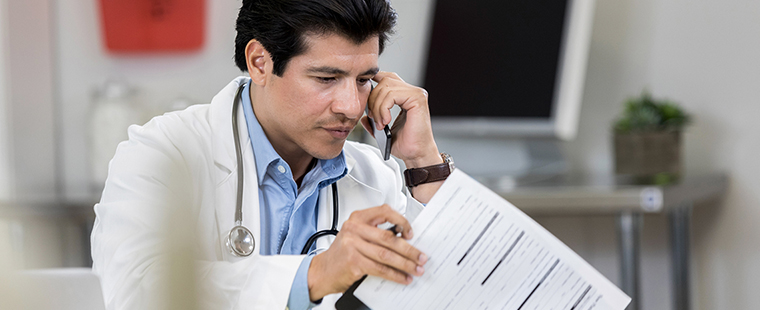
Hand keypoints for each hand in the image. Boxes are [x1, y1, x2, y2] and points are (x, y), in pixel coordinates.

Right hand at [307, 204, 427, 300]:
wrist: (322, 271)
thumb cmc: (342, 254)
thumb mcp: (356, 235)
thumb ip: (376, 233)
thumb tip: (404, 240)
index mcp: (358, 218)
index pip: (385, 211)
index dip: (402, 221)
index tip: (411, 232)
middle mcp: (354, 229)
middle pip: (389, 238)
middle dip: (409, 249)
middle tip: (421, 257)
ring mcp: (353, 245)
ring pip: (387, 255)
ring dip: (405, 264)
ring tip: (416, 269)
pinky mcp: (353, 262)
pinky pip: (380, 269)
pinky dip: (394, 275)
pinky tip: (402, 277)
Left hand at [361, 72, 443, 201]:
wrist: (417, 155)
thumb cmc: (406, 145)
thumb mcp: (384, 132)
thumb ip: (375, 122)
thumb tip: (363, 117)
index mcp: (406, 96)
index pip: (387, 78)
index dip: (374, 83)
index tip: (366, 101)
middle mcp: (413, 92)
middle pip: (384, 81)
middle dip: (373, 99)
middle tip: (373, 118)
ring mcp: (416, 94)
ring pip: (386, 88)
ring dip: (377, 107)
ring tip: (380, 123)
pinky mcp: (417, 99)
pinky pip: (392, 95)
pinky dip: (384, 109)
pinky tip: (386, 121)